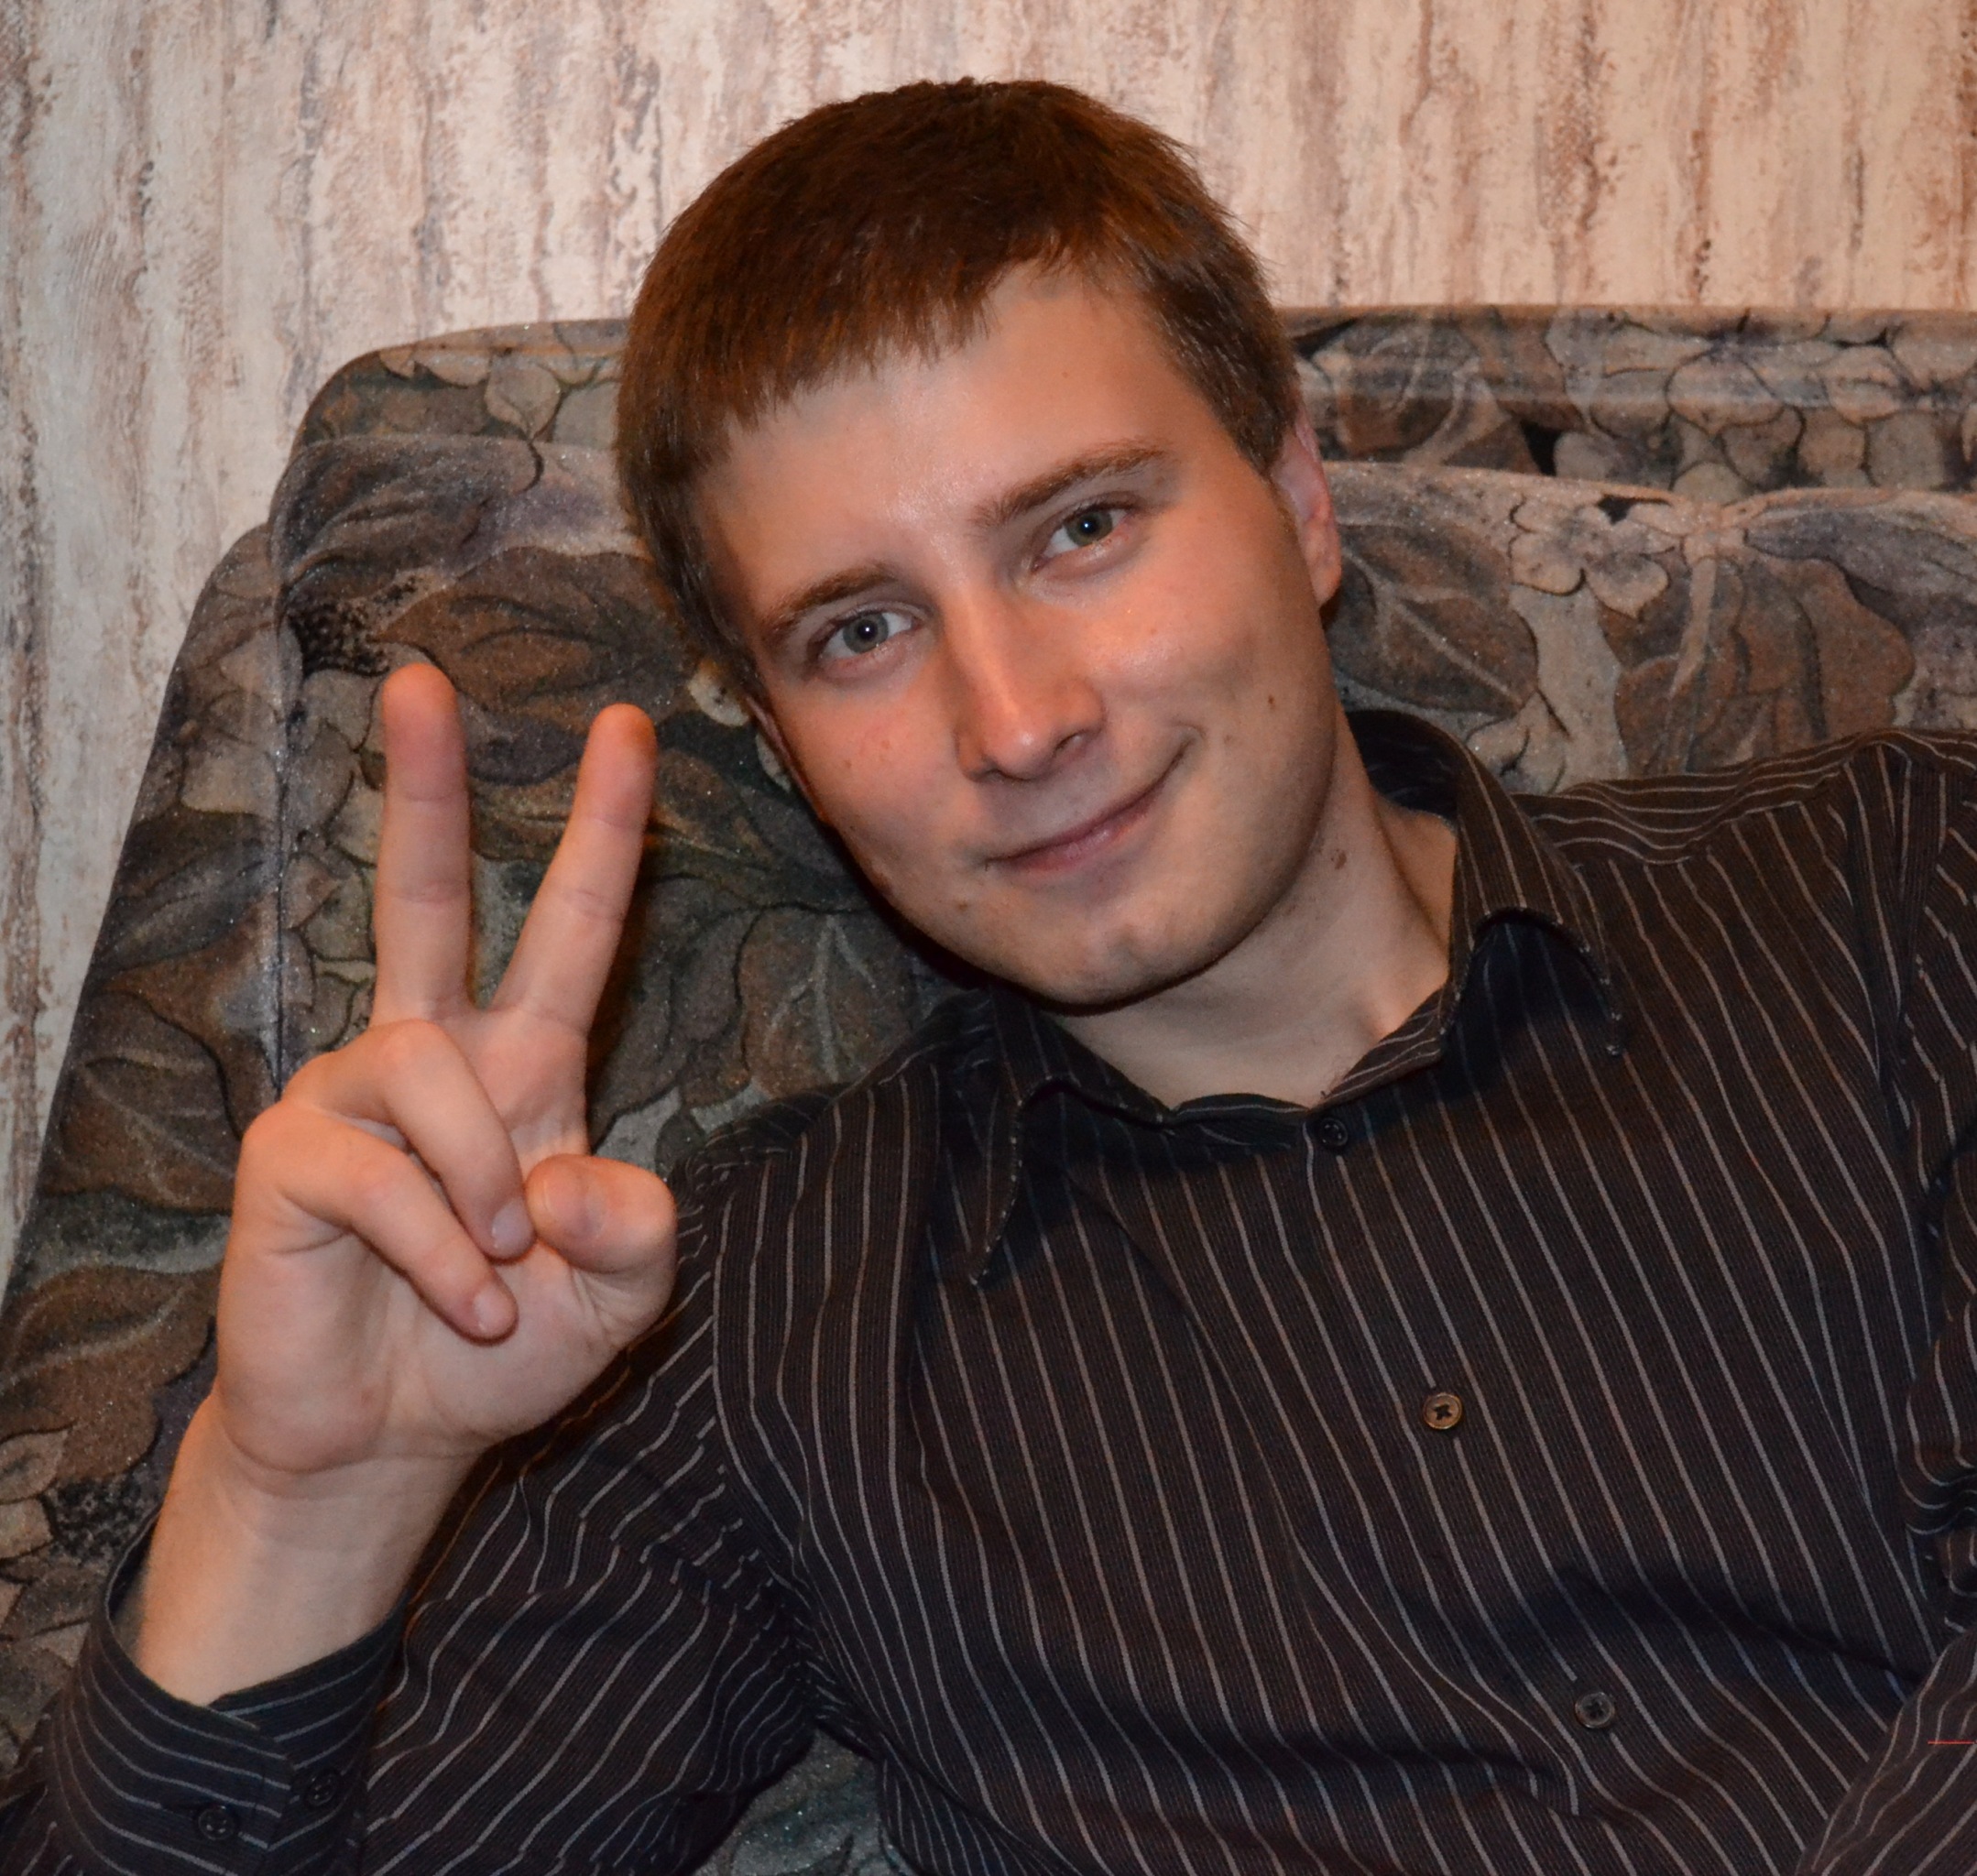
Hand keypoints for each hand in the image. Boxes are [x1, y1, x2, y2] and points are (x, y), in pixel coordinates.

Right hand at [134, 664, 673, 1699]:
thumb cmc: (508, 1345)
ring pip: (427, 1073)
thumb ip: (635, 1226)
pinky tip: (466, 1305)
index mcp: (521, 1066)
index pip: (570, 930)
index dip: (604, 834)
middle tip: (419, 681)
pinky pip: (382, 1176)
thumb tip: (557, 1171)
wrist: (394, 1436)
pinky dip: (444, 1252)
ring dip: (486, 1187)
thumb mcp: (622, 1291)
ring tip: (503, 1271)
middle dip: (425, 788)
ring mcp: (349, 1100)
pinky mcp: (289, 1160)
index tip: (632, 732)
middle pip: (424, 897)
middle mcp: (430, 1059)